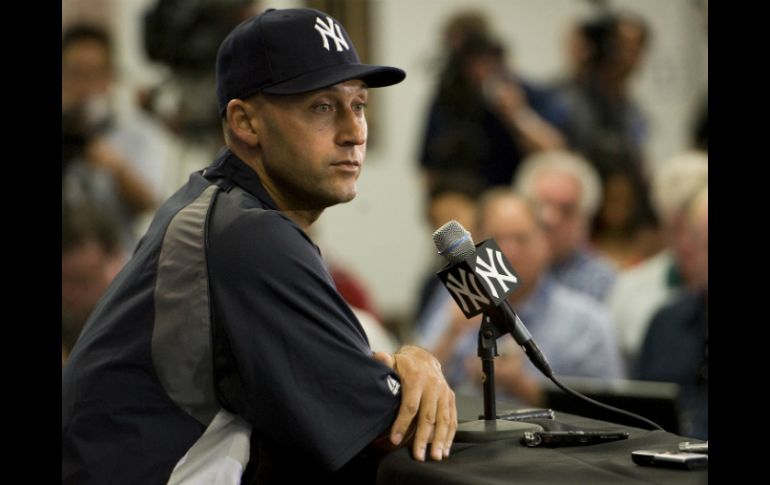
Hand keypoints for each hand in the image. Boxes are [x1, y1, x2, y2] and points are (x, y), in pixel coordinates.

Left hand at [373, 346, 456, 460]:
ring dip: (439, 440)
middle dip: (422, 438)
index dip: (402, 423)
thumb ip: (384, 362)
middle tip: (418, 456)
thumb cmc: (405, 365)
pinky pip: (452, 419)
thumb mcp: (393, 360)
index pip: (410, 405)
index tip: (395, 440)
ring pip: (443, 420)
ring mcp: (444, 393)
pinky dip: (450, 436)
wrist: (424, 358)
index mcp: (417, 379)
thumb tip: (378, 358)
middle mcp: (433, 386)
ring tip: (434, 457)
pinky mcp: (451, 399)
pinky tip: (444, 449)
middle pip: (428, 417)